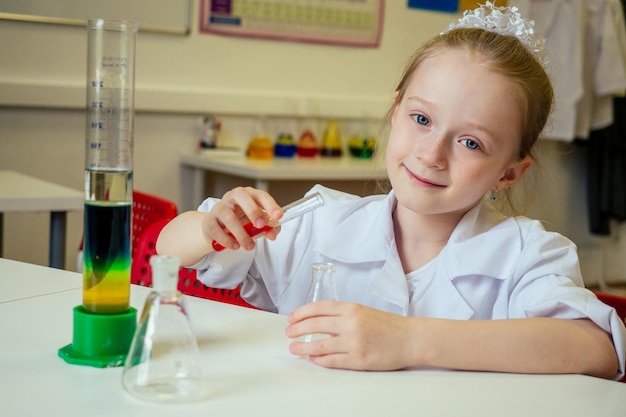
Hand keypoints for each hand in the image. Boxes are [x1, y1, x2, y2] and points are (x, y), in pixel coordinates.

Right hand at [203, 186, 281, 250]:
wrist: (216, 229)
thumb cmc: (239, 222)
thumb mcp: (255, 224)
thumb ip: (267, 227)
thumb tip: (273, 232)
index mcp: (248, 195)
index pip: (260, 195)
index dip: (270, 205)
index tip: (278, 216)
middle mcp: (232, 198)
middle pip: (241, 196)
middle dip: (253, 211)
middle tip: (261, 225)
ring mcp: (219, 208)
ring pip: (229, 217)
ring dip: (241, 234)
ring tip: (249, 246)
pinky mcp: (208, 221)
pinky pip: (216, 229)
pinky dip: (227, 240)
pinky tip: (235, 246)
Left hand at [286, 301, 418, 370]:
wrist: (411, 339)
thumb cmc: (389, 326)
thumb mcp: (364, 311)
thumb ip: (343, 315)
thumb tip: (318, 321)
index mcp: (352, 308)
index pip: (319, 308)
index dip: (301, 313)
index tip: (291, 318)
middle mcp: (351, 323)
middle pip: (314, 325)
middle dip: (297, 329)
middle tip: (289, 333)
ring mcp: (354, 342)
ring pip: (319, 345)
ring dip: (303, 347)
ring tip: (294, 349)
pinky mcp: (358, 359)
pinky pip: (332, 360)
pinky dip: (319, 360)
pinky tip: (313, 358)